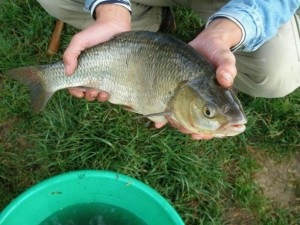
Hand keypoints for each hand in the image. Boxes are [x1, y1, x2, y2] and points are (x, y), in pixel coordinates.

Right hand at [63, 4, 130, 100]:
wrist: (115, 26)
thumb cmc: (95, 33)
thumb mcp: (79, 41)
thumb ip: (70, 54)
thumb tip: (67, 72)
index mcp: (80, 67)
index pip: (74, 84)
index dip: (75, 91)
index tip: (79, 93)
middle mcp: (91, 73)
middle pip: (86, 92)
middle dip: (88, 96)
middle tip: (91, 92)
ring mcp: (104, 75)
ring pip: (98, 93)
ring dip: (97, 97)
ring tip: (101, 93)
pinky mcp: (115, 76)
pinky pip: (111, 90)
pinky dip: (108, 95)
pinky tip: (108, 93)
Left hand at [160, 18, 242, 139]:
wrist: (206, 43)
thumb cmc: (218, 52)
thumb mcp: (224, 57)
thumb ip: (227, 67)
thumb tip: (226, 79)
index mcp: (219, 99)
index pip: (220, 121)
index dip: (214, 132)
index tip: (203, 135)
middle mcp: (206, 101)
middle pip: (202, 124)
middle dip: (195, 131)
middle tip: (187, 131)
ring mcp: (192, 99)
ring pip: (187, 119)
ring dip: (181, 126)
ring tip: (173, 125)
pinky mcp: (180, 93)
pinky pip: (174, 108)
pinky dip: (166, 117)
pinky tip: (158, 123)